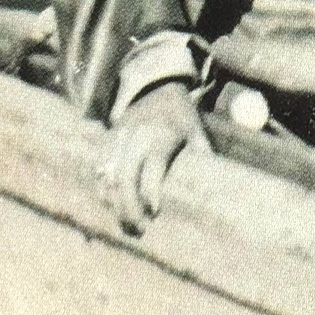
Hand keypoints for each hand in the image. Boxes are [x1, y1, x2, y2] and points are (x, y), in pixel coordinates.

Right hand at [99, 80, 208, 233]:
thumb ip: (202, 155)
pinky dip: (102, 189)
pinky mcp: (107, 140)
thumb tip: (215, 185)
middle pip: (125, 177)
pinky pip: (98, 168)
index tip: (155, 213)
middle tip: (138, 229)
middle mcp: (136, 137)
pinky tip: (110, 206)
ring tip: (125, 224)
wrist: (154, 85)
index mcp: (162, 135)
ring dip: (113, 204)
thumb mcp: (196, 129)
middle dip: (128, 207)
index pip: (153, 168)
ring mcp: (118, 138)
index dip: (151, 192)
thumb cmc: (180, 114)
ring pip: (108, 176)